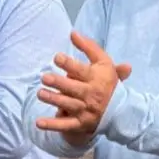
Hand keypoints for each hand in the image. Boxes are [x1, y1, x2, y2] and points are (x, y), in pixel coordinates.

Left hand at [34, 31, 124, 146]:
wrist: (119, 110)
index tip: (57, 58)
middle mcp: (91, 95)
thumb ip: (89, 47)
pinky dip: (52, 125)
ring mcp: (85, 111)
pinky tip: (38, 123)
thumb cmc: (107, 82)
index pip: (82, 71)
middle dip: (59, 83)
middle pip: (73, 88)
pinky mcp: (80, 124)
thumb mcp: (104, 63)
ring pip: (68, 105)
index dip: (69, 64)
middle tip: (44, 77)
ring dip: (53, 100)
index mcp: (97, 79)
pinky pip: (65, 125)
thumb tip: (72, 33)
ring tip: (40, 93)